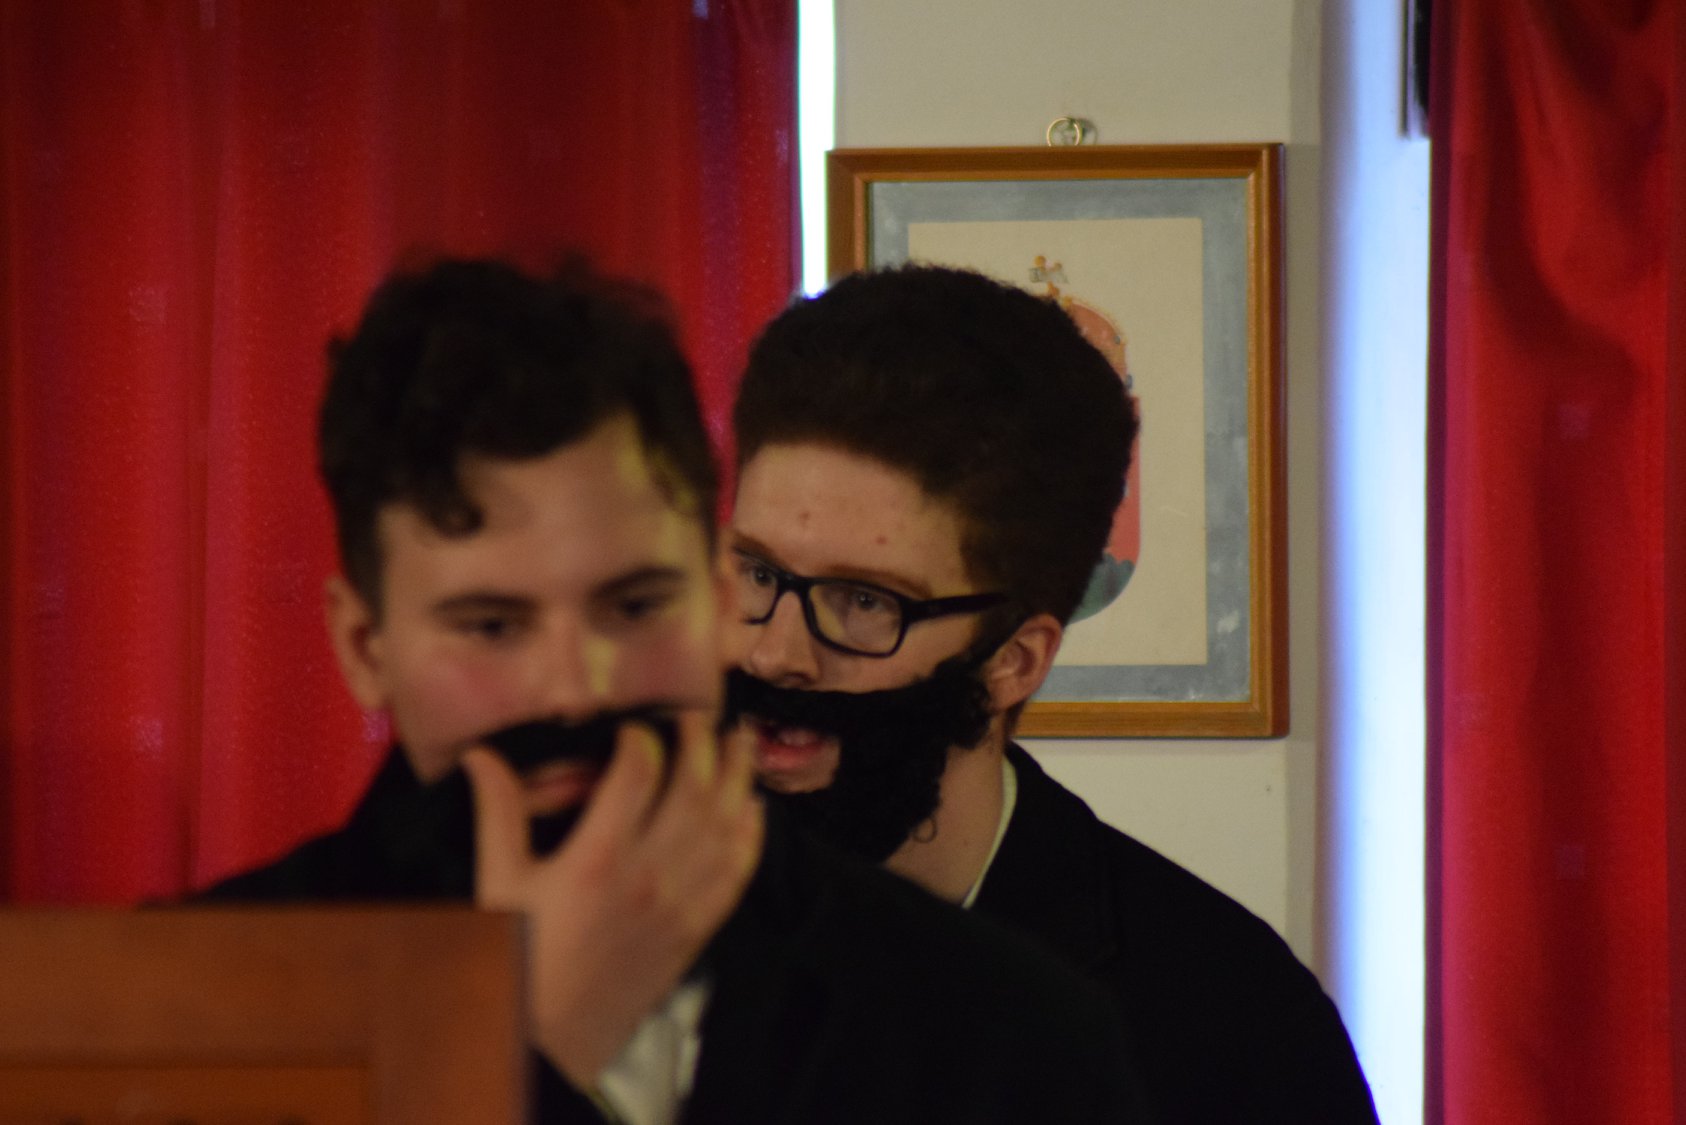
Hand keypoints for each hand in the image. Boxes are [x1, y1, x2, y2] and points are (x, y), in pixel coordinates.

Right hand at [462, 712, 762, 1088]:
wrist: (551, 1036)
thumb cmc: (520, 957)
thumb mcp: (500, 882)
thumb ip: (498, 813)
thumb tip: (483, 757)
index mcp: (596, 858)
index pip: (636, 774)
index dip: (642, 739)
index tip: (637, 727)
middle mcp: (647, 876)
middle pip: (693, 790)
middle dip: (703, 744)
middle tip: (703, 717)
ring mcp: (678, 905)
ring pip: (723, 826)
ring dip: (738, 779)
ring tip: (742, 743)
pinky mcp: (694, 930)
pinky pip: (736, 875)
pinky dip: (750, 838)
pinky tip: (755, 812)